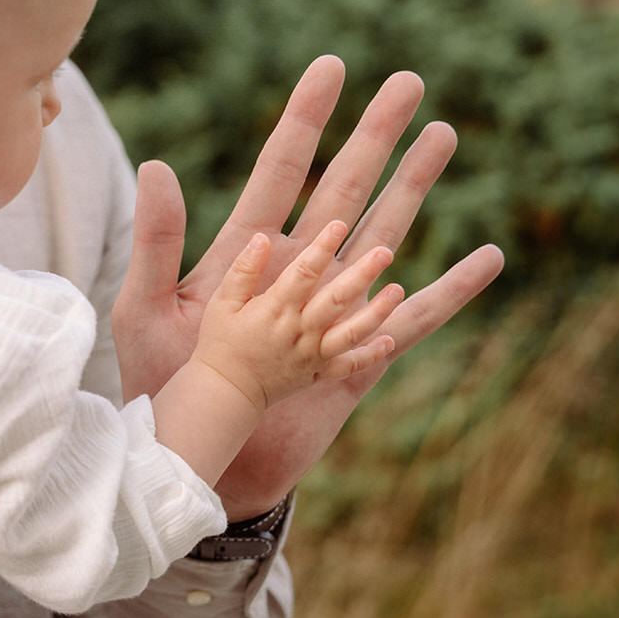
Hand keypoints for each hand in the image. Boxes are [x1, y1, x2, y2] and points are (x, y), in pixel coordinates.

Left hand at [113, 56, 504, 518]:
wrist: (193, 461)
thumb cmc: (160, 389)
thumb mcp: (144, 311)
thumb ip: (155, 243)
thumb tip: (156, 165)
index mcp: (246, 253)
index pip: (281, 171)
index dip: (306, 120)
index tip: (331, 66)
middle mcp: (297, 270)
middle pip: (345, 188)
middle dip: (374, 135)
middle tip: (408, 81)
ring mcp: (331, 309)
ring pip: (384, 233)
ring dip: (414, 187)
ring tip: (443, 135)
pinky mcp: (357, 354)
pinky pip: (415, 318)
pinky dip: (452, 290)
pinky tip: (488, 258)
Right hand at [193, 222, 404, 409]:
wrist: (225, 392)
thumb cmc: (220, 342)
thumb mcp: (221, 303)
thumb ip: (243, 271)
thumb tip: (261, 238)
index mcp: (275, 310)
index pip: (303, 273)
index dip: (321, 247)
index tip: (338, 225)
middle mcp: (298, 331)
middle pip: (335, 300)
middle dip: (362, 275)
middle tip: (385, 252)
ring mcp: (311, 354)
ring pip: (350, 333)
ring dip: (376, 313)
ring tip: (398, 290)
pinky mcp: (317, 373)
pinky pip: (348, 366)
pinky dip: (369, 356)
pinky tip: (389, 341)